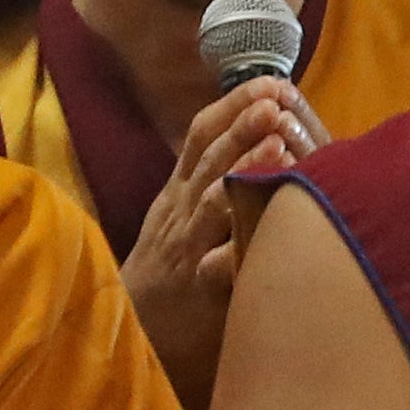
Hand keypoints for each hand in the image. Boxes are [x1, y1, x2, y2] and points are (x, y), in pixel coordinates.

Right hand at [122, 79, 309, 409]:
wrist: (133, 330)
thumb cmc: (169, 270)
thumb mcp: (180, 215)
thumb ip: (210, 180)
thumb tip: (261, 136)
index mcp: (179, 189)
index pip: (202, 134)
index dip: (234, 104)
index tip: (269, 80)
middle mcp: (182, 210)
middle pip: (209, 157)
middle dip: (242, 124)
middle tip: (274, 97)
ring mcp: (188, 246)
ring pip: (214, 199)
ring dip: (245, 167)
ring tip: (276, 142)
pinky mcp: (198, 286)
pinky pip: (222, 262)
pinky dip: (245, 240)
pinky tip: (270, 226)